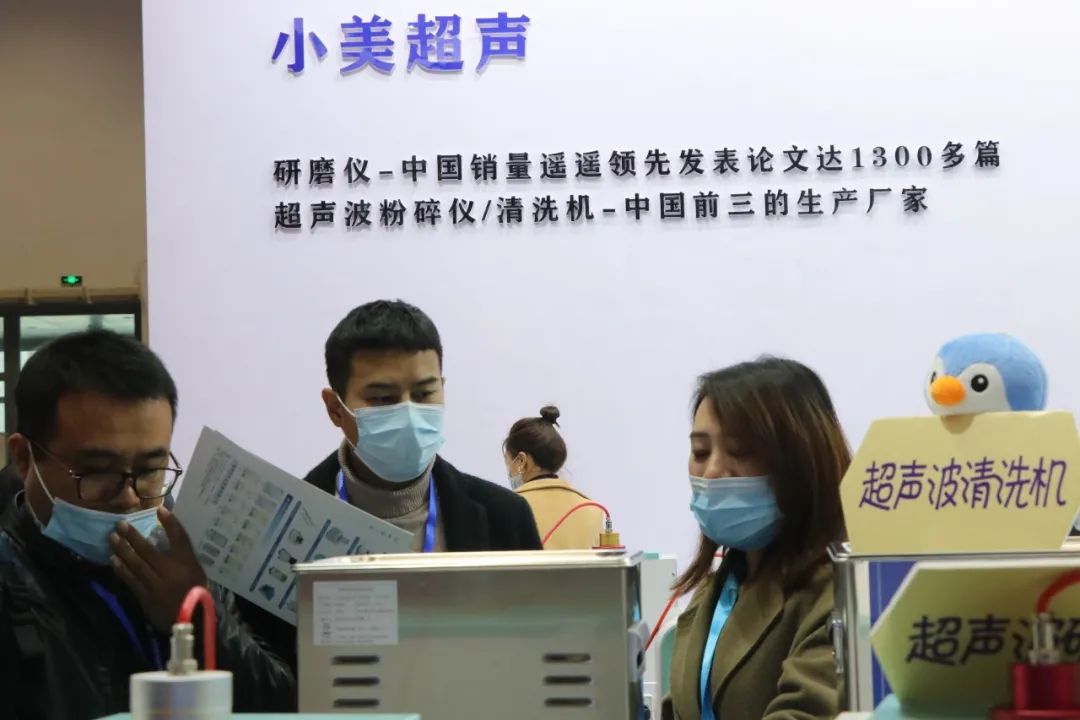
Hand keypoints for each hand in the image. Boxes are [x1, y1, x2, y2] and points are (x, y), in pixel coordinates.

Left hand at [110, 506, 208, 632]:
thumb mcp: (196, 571)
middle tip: (120, 524)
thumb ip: (183, 556)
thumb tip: (163, 539)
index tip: (159, 508)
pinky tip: (114, 559)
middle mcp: (171, 570)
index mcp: (187, 563)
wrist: (190, 619)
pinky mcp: (147, 596)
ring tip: (113, 538)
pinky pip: (132, 580)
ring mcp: (157, 583)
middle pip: (149, 549)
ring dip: (123, 550)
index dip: (170, 523)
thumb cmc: (195, 592)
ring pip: (137, 563)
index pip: (180, 538)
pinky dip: (122, 569)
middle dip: (133, 536)